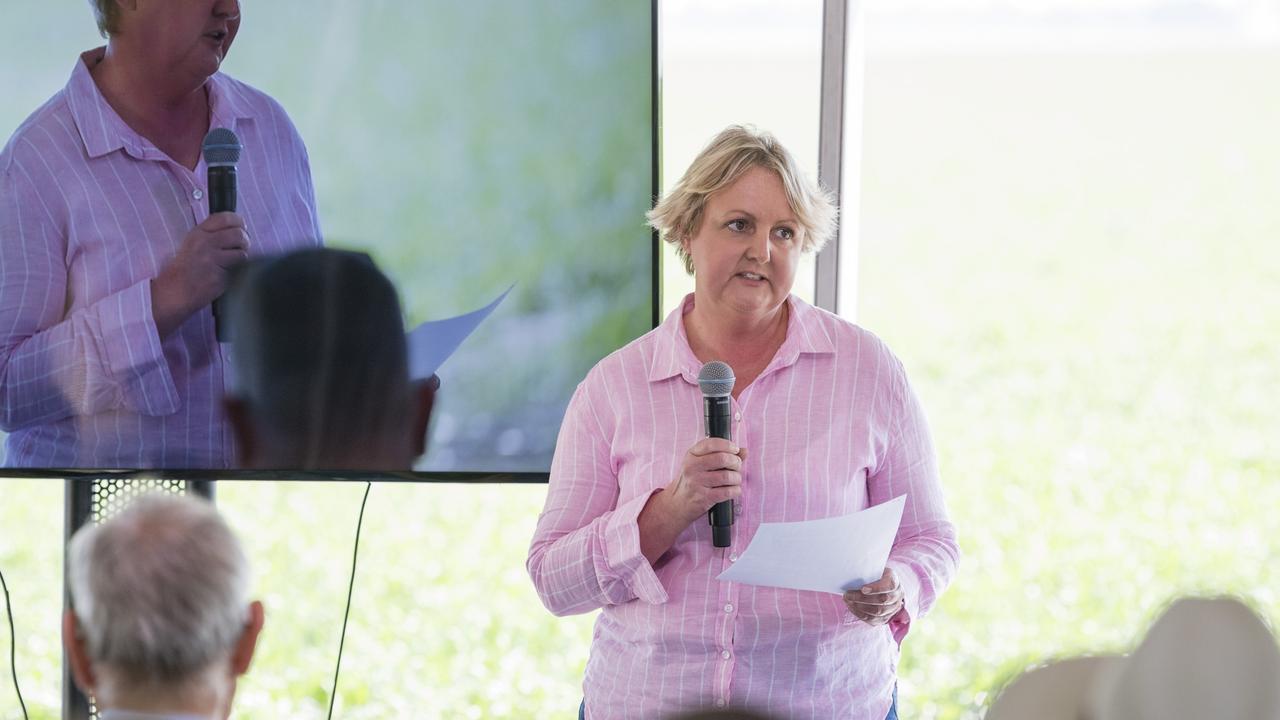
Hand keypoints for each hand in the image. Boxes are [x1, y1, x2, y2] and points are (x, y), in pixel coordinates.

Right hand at [151, 212, 250, 336]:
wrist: (171, 293)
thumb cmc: (182, 270)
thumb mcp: (191, 244)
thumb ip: (211, 235)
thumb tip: (237, 228)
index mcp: (198, 233)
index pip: (226, 218)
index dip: (238, 222)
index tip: (241, 228)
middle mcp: (205, 244)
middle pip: (239, 234)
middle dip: (244, 241)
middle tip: (240, 248)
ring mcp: (212, 260)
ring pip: (242, 253)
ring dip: (241, 258)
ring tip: (231, 263)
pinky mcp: (219, 277)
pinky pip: (238, 271)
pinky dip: (236, 273)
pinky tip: (225, 276)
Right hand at [637, 438, 746, 562]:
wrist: (676, 504)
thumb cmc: (691, 482)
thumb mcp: (700, 464)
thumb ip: (722, 455)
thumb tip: (744, 451)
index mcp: (691, 455)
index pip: (711, 443)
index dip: (728, 445)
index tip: (735, 450)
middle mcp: (692, 467)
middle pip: (723, 459)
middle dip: (736, 462)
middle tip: (736, 467)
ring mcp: (697, 482)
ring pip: (728, 476)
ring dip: (737, 478)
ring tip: (734, 480)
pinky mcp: (704, 497)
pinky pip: (727, 492)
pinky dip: (735, 491)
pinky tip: (733, 490)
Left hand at [844, 567, 905, 625]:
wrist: (884, 587)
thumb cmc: (875, 576)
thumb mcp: (874, 570)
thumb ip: (867, 571)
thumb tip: (851, 573)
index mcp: (895, 582)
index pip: (889, 585)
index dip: (876, 588)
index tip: (862, 589)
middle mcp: (897, 596)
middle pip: (882, 600)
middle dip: (862, 598)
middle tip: (848, 594)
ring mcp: (892, 609)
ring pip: (878, 612)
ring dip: (859, 607)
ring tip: (848, 600)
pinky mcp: (885, 618)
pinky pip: (873, 620)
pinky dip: (860, 614)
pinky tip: (851, 607)